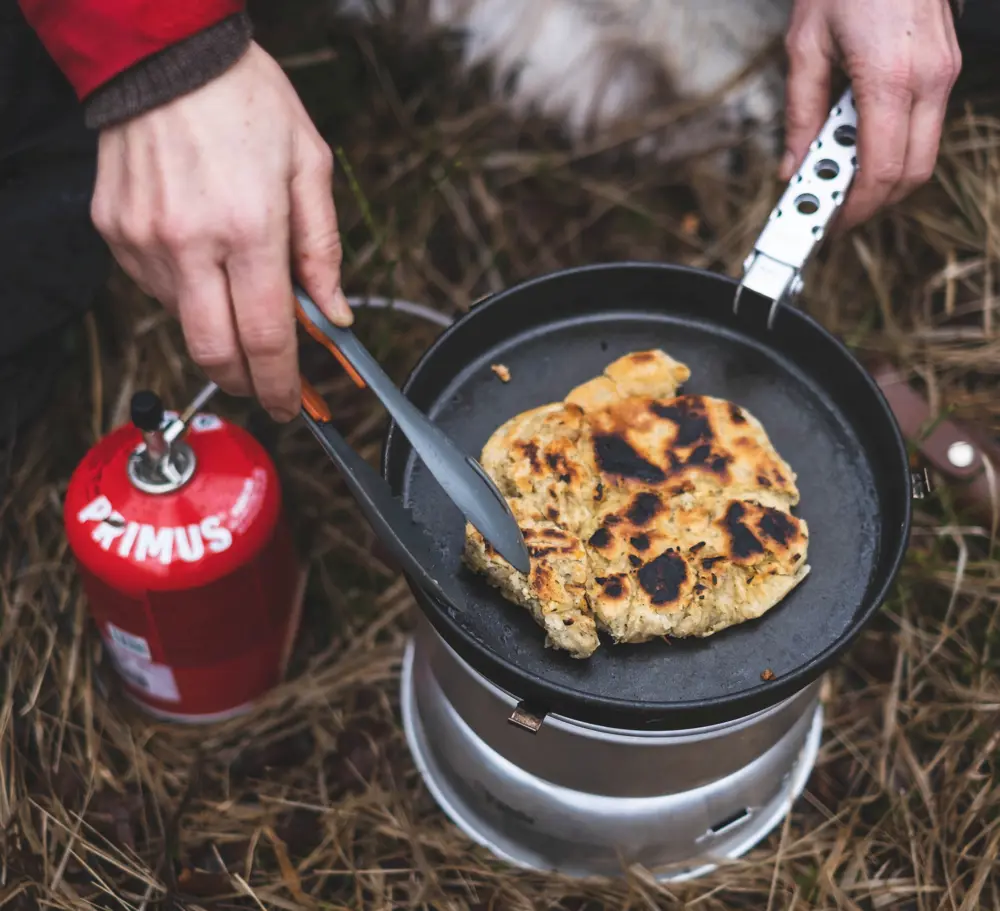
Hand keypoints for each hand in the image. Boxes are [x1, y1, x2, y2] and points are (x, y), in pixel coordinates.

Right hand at [90, 42, 352, 421]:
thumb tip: (333, 314)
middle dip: (246, 380)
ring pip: (183, 320)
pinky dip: (185, 289)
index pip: (266, 336)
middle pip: (215, 350)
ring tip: (235, 281)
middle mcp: (189, 242)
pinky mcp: (114, 231)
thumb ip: (323, 249)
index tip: (290, 405)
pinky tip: (200, 254)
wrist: (164, 54)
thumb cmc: (245, 100)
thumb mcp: (308, 166)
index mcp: (249, 228)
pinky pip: (154, 286)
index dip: (280, 383)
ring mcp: (144, 239)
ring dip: (217, 323)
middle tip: (266, 383)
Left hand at [780, 0, 961, 231]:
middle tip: (830, 208)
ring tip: (836, 169)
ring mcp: (945, 71)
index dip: (855, 210)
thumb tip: (792, 165)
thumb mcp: (804, 47)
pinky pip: (924, 124)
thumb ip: (800, 114)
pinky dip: (893, 144)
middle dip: (871, 202)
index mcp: (890, 80)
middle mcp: (929, 80)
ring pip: (923, 152)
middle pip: (911, 174)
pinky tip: (858, 136)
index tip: (828, 224)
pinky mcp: (947, 63)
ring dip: (882, 174)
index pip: (880, 173)